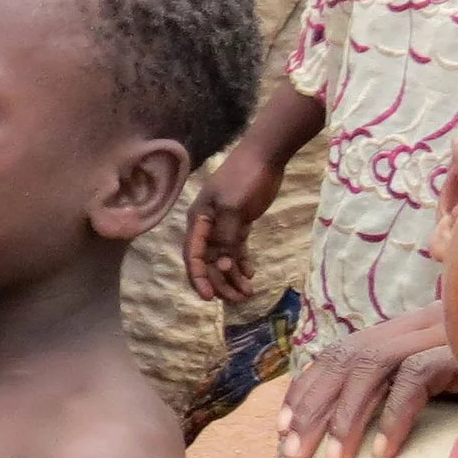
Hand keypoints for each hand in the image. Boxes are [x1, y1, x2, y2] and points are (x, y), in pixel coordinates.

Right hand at [184, 139, 284, 302]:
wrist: (264, 157)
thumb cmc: (244, 179)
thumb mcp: (233, 208)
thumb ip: (226, 237)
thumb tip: (221, 263)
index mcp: (199, 221)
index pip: (193, 255)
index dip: (199, 277)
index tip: (209, 297)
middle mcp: (207, 226)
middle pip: (208, 261)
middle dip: (220, 282)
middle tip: (237, 300)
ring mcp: (223, 225)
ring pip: (223, 258)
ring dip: (233, 276)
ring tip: (248, 292)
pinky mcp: (239, 223)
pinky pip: (236, 249)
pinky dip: (242, 263)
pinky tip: (250, 274)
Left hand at [278, 302, 457, 457]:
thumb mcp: (437, 393)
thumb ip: (395, 397)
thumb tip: (344, 434)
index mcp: (401, 334)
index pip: (340, 354)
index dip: (306, 388)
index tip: (282, 428)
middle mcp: (414, 327)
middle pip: (347, 359)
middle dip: (313, 407)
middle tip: (292, 454)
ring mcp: (439, 333)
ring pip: (373, 365)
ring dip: (347, 417)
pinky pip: (416, 376)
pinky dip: (394, 415)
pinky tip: (383, 452)